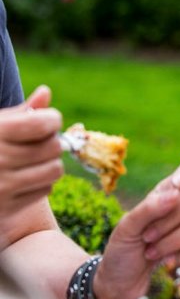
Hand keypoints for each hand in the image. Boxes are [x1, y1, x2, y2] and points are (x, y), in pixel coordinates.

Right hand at [0, 85, 62, 220]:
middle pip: (54, 147)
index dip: (51, 119)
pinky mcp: (7, 206)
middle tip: (37, 142)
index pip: (43, 123)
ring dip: (49, 163)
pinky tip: (23, 176)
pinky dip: (41, 182)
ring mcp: (2, 185)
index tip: (46, 120)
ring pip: (54, 170)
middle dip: (50, 141)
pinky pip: (45, 189)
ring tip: (33, 159)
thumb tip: (46, 93)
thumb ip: (23, 112)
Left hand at [93, 156, 179, 298]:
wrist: (119, 286)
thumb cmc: (121, 252)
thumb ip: (149, 207)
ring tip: (150, 253)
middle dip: (166, 222)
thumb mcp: (126, 227)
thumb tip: (177, 191)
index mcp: (167, 195)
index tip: (178, 185)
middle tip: (146, 237)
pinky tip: (168, 264)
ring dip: (170, 244)